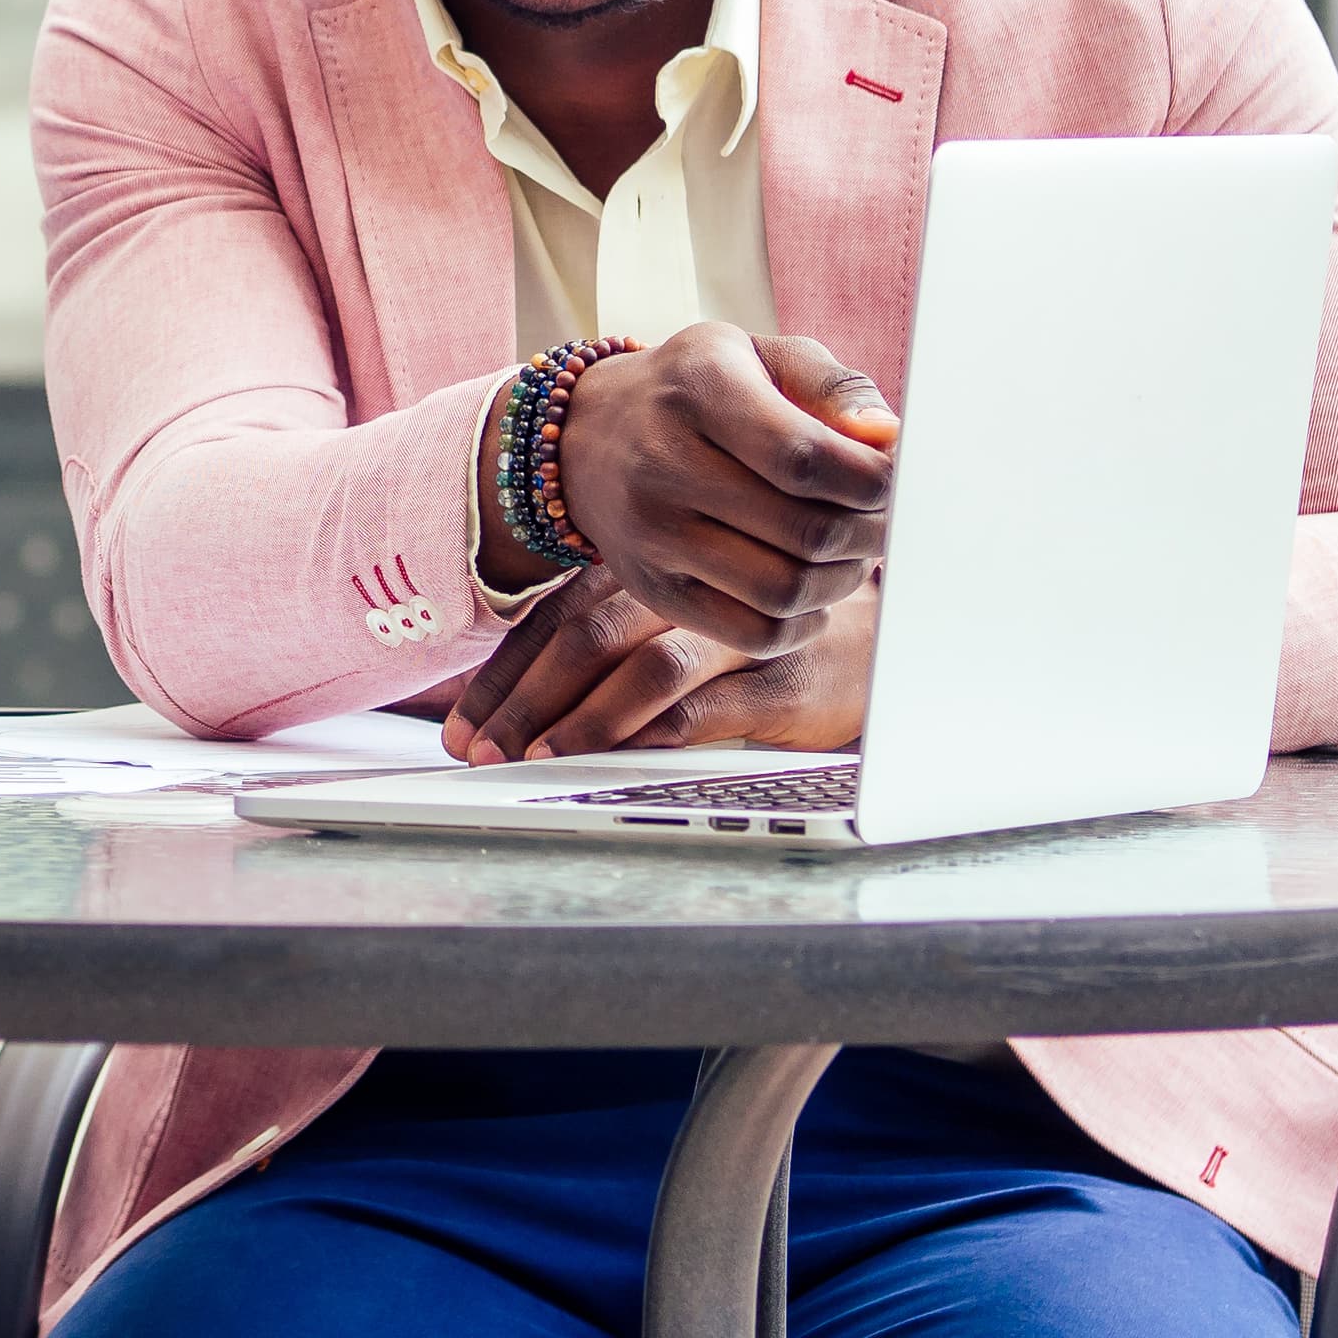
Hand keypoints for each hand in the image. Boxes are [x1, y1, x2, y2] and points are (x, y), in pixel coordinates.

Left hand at [442, 571, 877, 763]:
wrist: (879, 634)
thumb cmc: (752, 633)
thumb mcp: (670, 627)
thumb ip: (602, 647)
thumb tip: (505, 705)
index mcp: (644, 578)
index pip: (553, 620)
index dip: (501, 675)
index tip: (458, 728)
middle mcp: (682, 596)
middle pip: (582, 638)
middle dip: (521, 701)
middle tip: (479, 752)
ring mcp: (733, 636)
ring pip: (642, 668)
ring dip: (582, 718)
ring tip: (536, 759)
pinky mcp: (781, 680)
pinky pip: (709, 703)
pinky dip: (657, 730)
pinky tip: (618, 758)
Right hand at [513, 324, 898, 657]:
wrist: (587, 434)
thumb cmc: (698, 392)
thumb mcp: (756, 355)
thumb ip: (831, 384)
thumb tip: (889, 438)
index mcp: (698, 391)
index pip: (806, 457)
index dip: (873, 480)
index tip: (893, 480)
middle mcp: (662, 463)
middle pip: (806, 530)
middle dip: (869, 532)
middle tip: (882, 520)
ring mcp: (650, 534)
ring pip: (786, 591)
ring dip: (842, 580)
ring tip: (848, 553)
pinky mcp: (652, 589)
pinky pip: (754, 633)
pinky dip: (803, 621)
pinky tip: (809, 589)